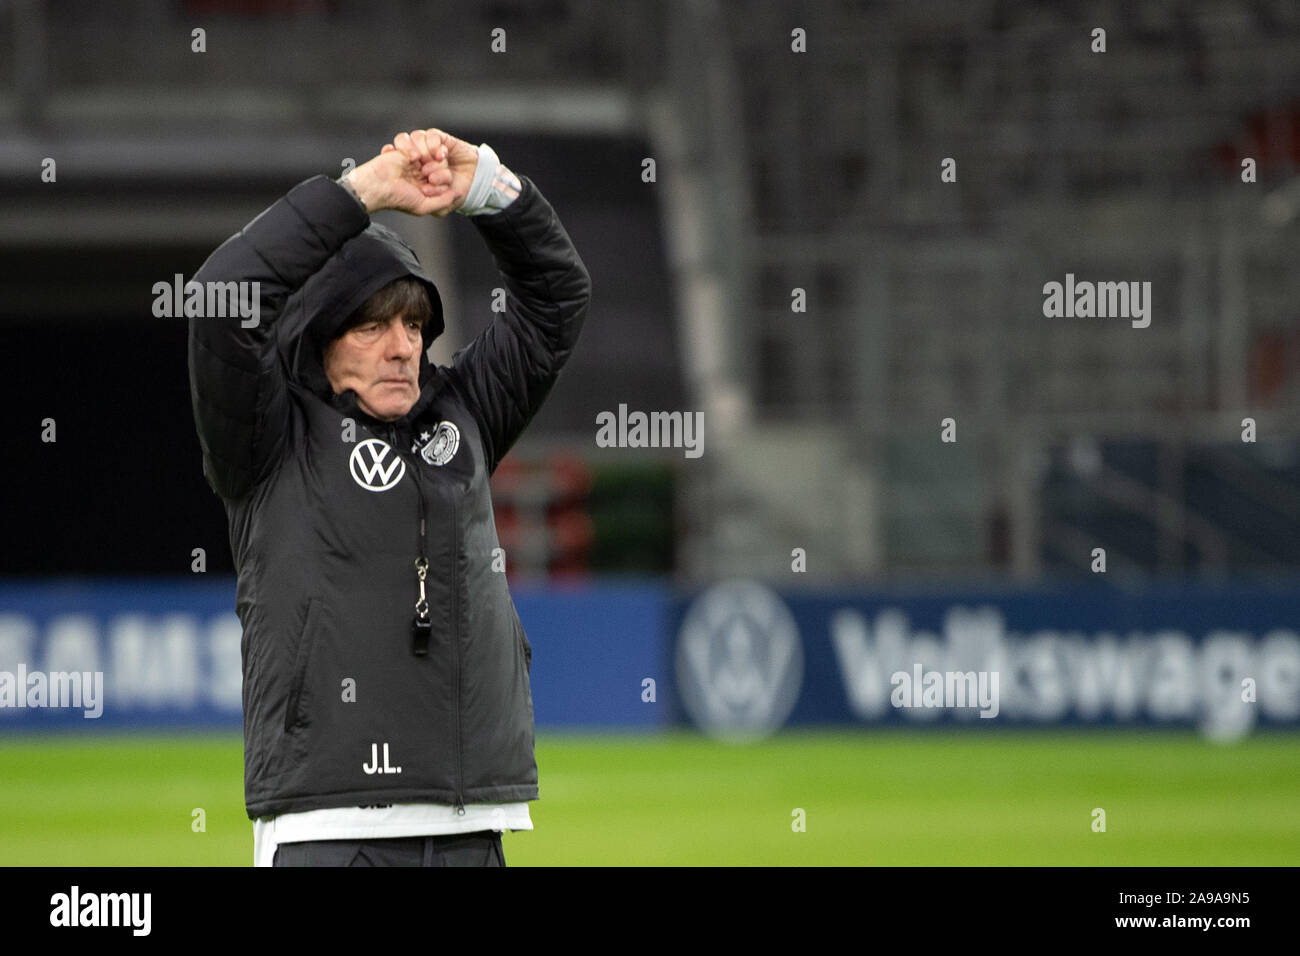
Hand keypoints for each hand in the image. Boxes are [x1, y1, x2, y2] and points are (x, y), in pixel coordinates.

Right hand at [344, 128, 475, 215]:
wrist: (376, 187)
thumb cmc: (398, 199)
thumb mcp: (423, 206)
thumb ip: (441, 202)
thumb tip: (456, 194)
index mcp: (426, 186)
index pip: (445, 177)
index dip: (443, 178)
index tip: (431, 184)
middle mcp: (421, 173)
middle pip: (440, 162)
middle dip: (436, 165)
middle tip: (424, 173)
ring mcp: (413, 161)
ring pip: (429, 151)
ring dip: (426, 155)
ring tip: (417, 163)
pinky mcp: (403, 150)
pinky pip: (415, 141)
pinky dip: (414, 149)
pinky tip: (409, 158)